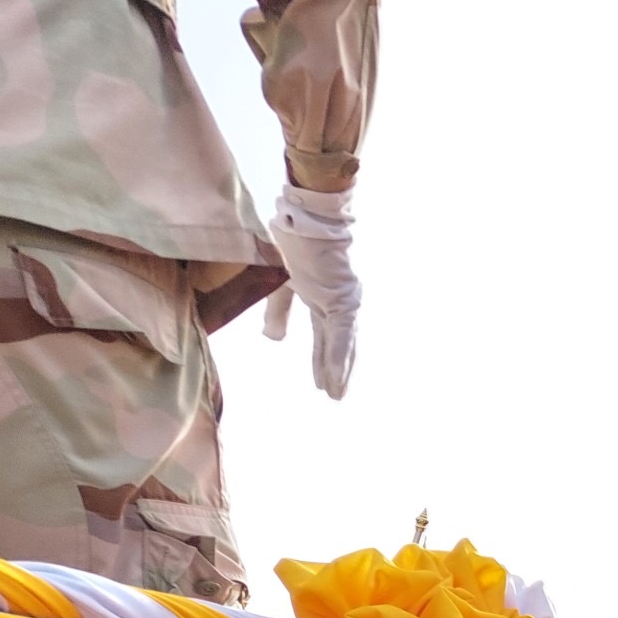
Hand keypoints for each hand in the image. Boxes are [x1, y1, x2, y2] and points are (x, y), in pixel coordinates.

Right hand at [263, 185, 359, 398]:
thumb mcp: (280, 284)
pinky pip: (341, 335)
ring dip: (339, 372)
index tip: (321, 383)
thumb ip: (278, 312)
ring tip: (337, 394)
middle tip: (335, 396)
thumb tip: (275, 339)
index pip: (326, 338)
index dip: (323, 361)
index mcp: (324, 300)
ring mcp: (342, 302)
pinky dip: (338, 357)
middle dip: (336, 372)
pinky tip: (337, 377)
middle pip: (338, 346)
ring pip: (343, 345)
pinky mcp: (342, 300)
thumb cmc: (291, 243)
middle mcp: (338, 304)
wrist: (301, 221)